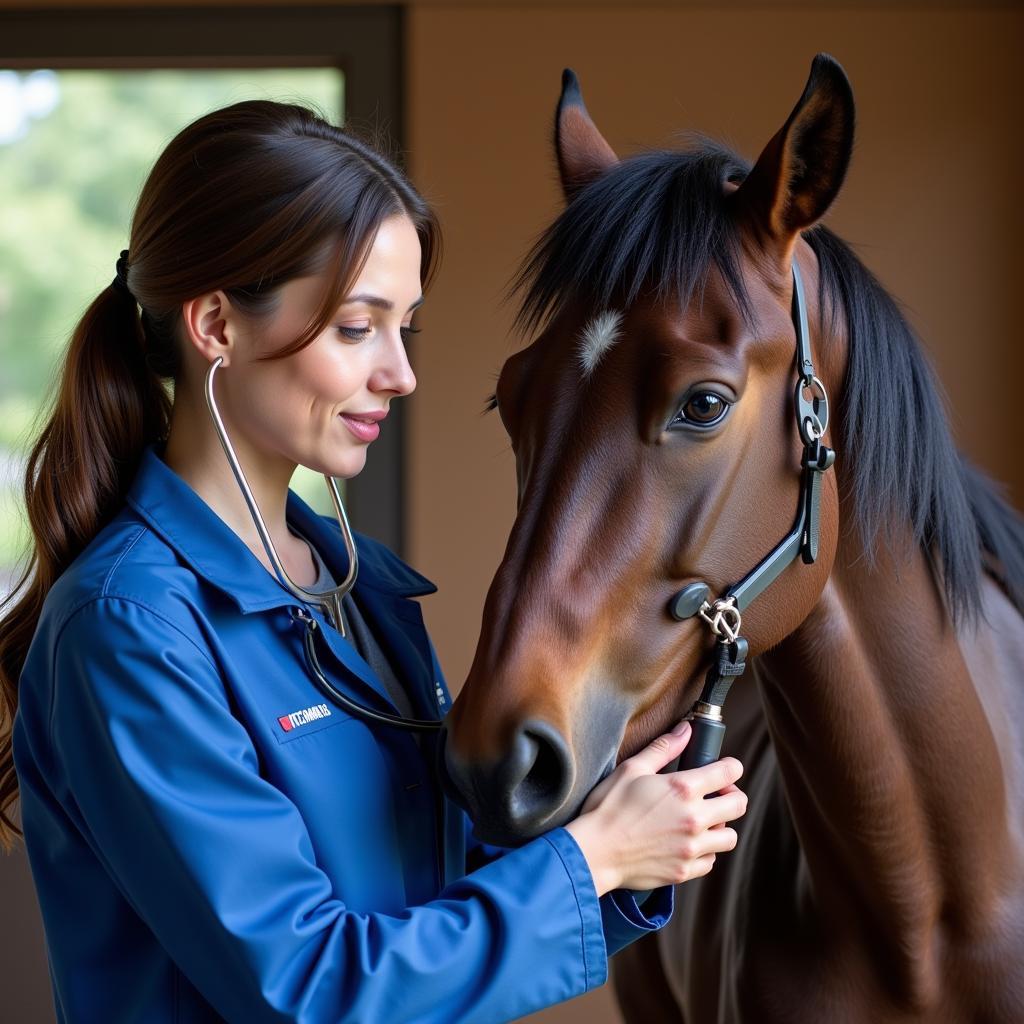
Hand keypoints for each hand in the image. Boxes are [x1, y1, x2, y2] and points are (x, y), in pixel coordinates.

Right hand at [564, 721, 746, 894]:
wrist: (593, 852)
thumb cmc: (608, 808)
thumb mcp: (631, 769)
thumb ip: (663, 748)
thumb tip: (685, 731)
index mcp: (683, 789)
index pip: (728, 772)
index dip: (730, 767)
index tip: (724, 769)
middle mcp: (694, 818)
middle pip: (738, 804)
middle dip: (731, 795)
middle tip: (715, 794)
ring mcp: (691, 848)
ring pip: (729, 837)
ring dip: (721, 826)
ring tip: (703, 821)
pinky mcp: (684, 871)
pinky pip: (710, 861)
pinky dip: (705, 851)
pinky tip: (687, 843)